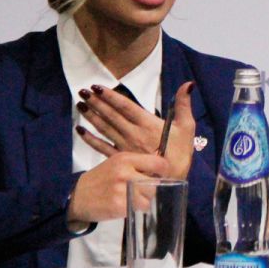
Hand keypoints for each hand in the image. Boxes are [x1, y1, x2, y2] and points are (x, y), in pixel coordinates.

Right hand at [66, 149, 170, 223]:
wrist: (76, 196)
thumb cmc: (101, 179)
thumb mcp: (117, 164)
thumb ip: (137, 164)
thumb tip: (162, 168)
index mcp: (126, 159)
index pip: (158, 162)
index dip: (163, 171)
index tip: (160, 176)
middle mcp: (125, 172)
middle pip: (155, 182)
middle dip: (152, 188)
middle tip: (142, 190)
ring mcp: (122, 190)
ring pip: (150, 197)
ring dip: (145, 200)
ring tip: (133, 199)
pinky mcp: (119, 206)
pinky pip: (140, 208)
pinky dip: (137, 209)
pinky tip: (127, 206)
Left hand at [74, 81, 196, 179]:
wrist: (171, 183)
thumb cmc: (180, 155)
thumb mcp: (187, 128)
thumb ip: (184, 106)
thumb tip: (188, 84)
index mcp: (148, 124)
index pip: (126, 106)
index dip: (111, 96)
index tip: (97, 87)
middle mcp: (133, 133)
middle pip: (112, 115)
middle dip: (97, 103)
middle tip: (82, 91)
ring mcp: (124, 147)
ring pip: (105, 128)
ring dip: (92, 116)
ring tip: (80, 105)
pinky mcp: (120, 159)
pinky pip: (101, 147)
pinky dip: (90, 139)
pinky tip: (80, 130)